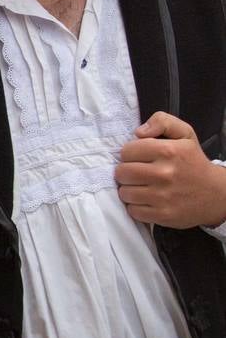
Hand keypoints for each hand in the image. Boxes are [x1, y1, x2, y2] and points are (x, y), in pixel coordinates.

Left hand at [115, 112, 225, 228]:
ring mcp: (163, 197)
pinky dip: (137, 207)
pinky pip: (133, 211)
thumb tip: (139, 132)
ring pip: (124, 193)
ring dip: (130, 190)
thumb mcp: (184, 134)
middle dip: (126, 172)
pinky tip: (147, 200)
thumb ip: (162, 121)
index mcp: (168, 151)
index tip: (139, 158)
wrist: (217, 194)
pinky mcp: (163, 215)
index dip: (130, 154)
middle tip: (138, 173)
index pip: (126, 151)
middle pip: (121, 172)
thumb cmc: (194, 162)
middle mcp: (165, 174)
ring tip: (142, 187)